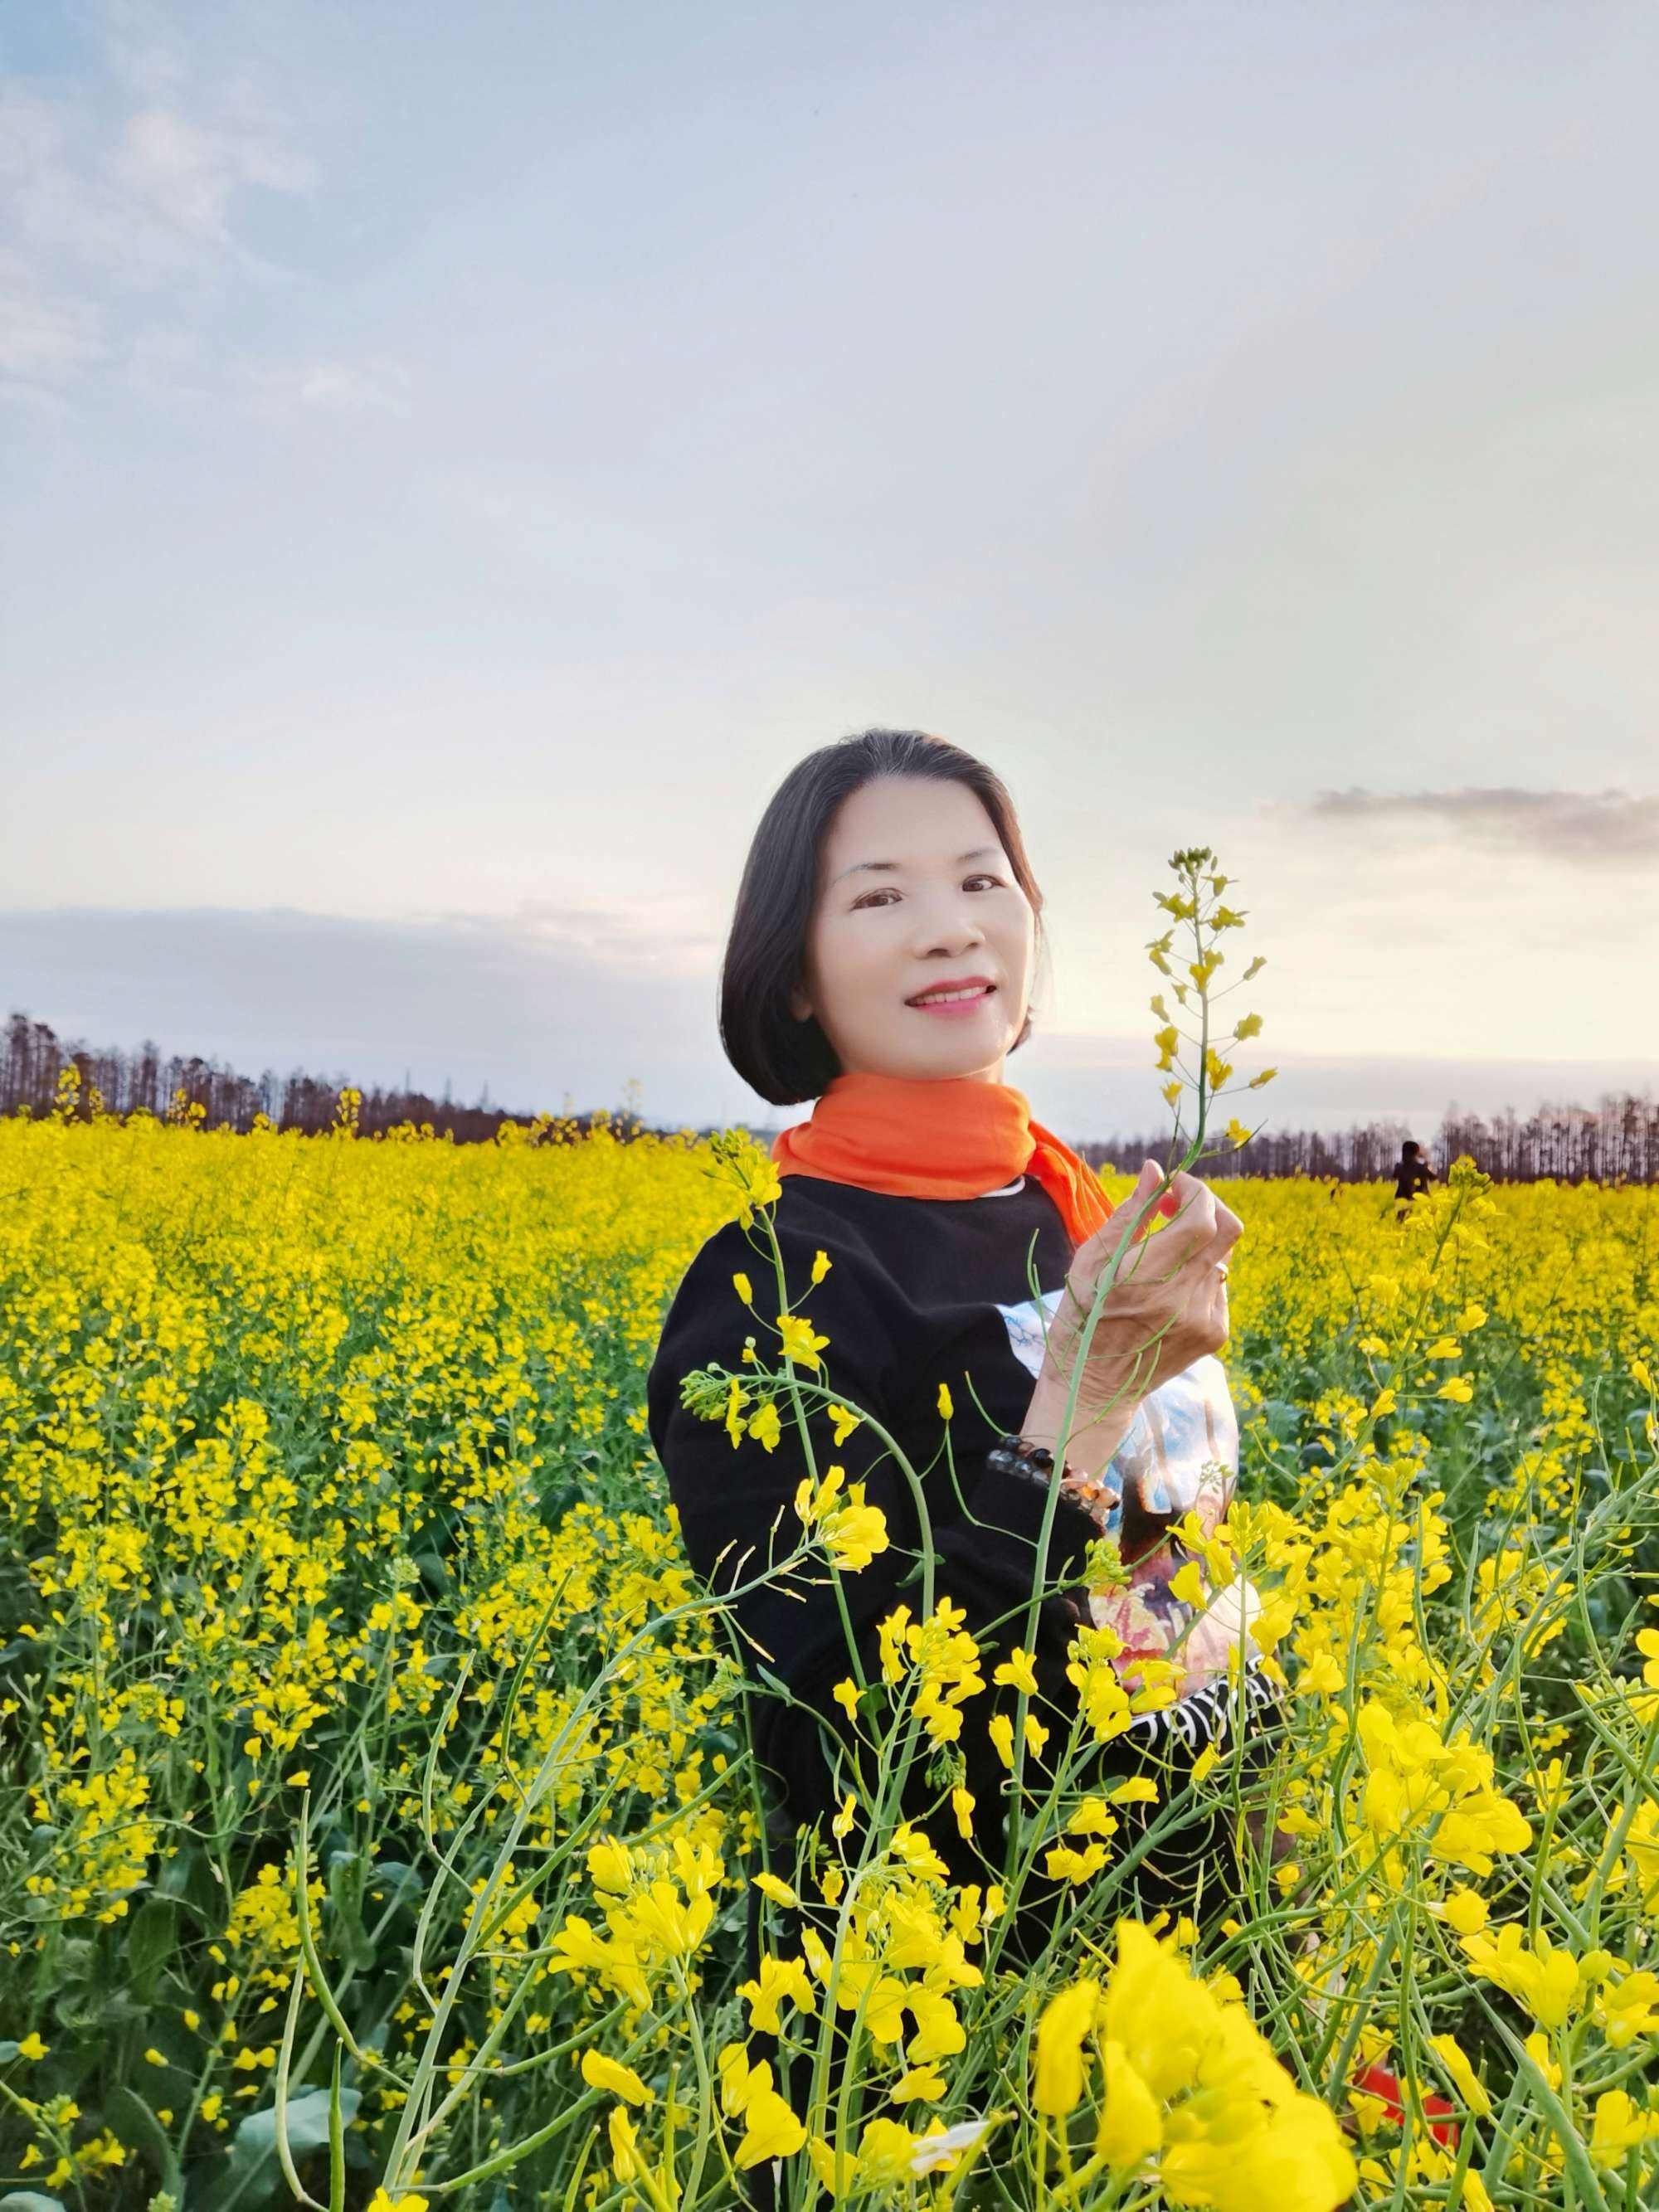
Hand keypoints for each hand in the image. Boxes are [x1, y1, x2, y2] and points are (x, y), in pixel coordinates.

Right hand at [1029, 1159, 1241, 1461]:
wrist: (1095, 1386)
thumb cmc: (1082, 1317)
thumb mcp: (1091, 1260)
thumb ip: (1130, 1214)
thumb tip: (1156, 1171)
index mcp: (1147, 1277)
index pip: (1203, 1217)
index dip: (1194, 1191)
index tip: (1173, 1185)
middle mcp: (1185, 1298)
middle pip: (1228, 1230)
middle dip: (1207, 1205)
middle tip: (1177, 1206)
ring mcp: (1205, 1318)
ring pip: (1222, 1256)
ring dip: (1198, 1243)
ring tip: (1162, 1255)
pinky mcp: (1215, 1333)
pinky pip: (1219, 1285)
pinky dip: (1199, 1274)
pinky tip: (1168, 1290)